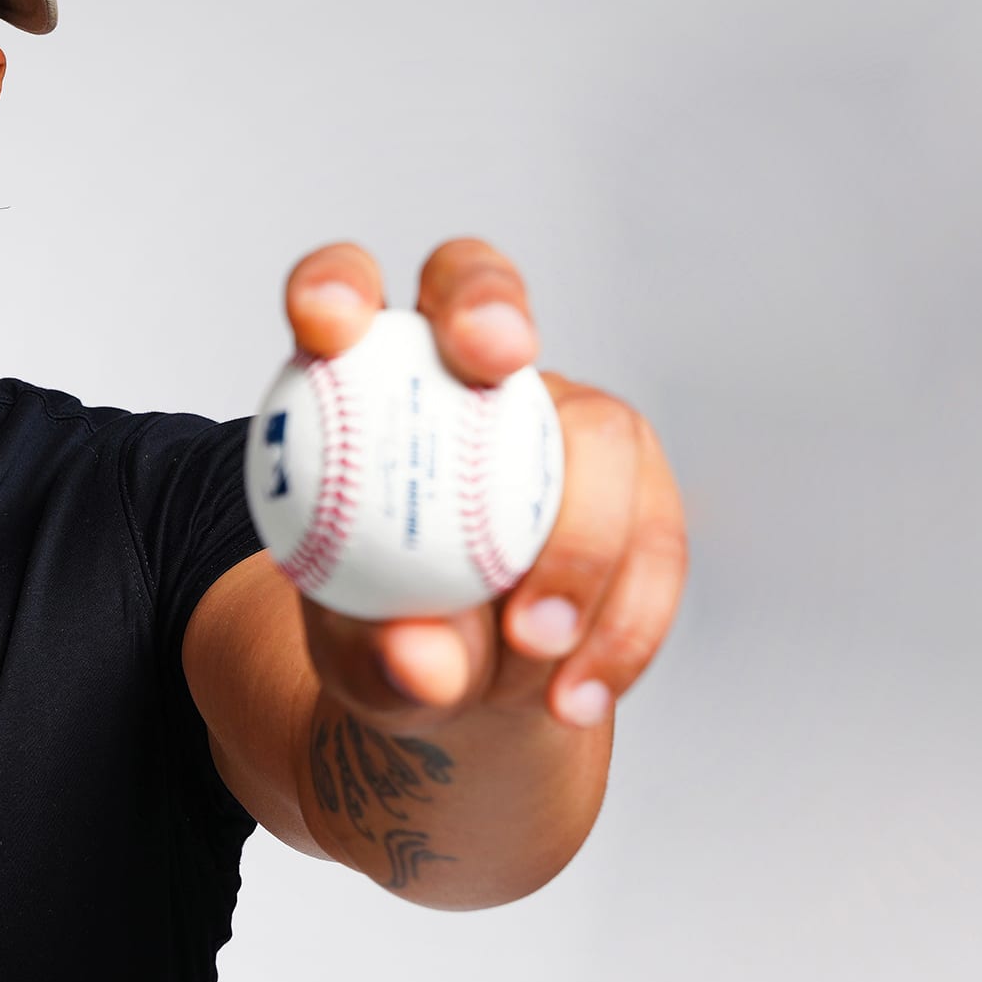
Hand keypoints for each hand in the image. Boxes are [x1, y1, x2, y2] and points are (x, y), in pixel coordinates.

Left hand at [281, 239, 687, 733]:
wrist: (460, 689)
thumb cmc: (381, 643)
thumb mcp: (354, 662)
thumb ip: (371, 657)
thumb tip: (421, 662)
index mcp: (363, 383)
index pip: (340, 297)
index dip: (335, 286)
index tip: (327, 329)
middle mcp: (466, 374)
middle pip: (478, 288)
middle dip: (488, 303)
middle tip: (497, 361)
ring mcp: (561, 419)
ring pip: (600, 431)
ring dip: (579, 544)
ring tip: (531, 651)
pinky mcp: (641, 484)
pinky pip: (654, 537)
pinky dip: (622, 622)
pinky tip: (576, 694)